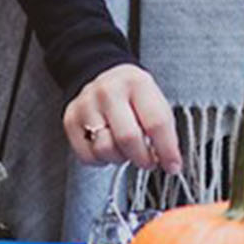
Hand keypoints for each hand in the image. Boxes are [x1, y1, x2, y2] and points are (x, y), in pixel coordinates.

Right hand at [63, 63, 181, 172]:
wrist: (104, 78)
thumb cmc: (134, 96)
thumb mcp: (154, 100)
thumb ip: (164, 129)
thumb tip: (169, 162)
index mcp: (136, 83)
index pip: (156, 123)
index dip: (167, 150)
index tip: (172, 165)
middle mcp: (108, 91)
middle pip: (128, 138)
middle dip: (143, 159)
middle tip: (148, 161)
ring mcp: (86, 104)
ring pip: (105, 149)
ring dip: (121, 158)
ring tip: (126, 149)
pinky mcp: (71, 119)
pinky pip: (87, 156)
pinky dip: (101, 160)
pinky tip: (108, 146)